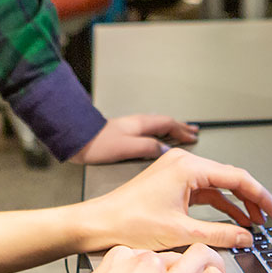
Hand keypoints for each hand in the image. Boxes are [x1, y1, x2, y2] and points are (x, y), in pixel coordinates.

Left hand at [69, 114, 198, 164]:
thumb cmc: (99, 144)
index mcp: (140, 124)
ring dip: (170, 129)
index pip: (168, 124)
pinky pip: (149, 131)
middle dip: (180, 127)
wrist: (77, 140)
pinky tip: (157, 140)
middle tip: (193, 131)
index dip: (182, 130)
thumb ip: (148, 147)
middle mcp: (137, 123)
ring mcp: (130, 128)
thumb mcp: (127, 147)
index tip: (194, 136)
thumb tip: (166, 149)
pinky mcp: (123, 135)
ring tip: (180, 133)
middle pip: (164, 122)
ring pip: (157, 126)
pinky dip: (159, 134)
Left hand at [81, 148, 271, 251]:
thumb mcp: (182, 232)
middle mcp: (184, 164)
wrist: (100, 223)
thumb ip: (220, 234)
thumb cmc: (130, 222)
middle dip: (253, 201)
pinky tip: (232, 222)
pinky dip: (220, 206)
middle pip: (231, 179)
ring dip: (237, 205)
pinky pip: (205, 193)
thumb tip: (246, 237)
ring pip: (219, 187)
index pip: (238, 178)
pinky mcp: (173, 184)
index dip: (262, 197)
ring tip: (255, 224)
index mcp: (188, 167)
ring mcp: (178, 173)